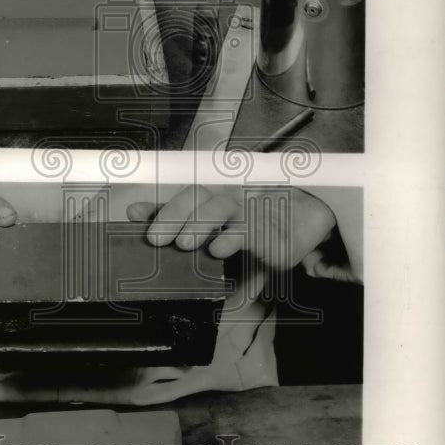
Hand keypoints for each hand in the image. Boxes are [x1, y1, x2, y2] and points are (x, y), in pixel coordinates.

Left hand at [127, 185, 347, 296]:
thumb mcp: (220, 232)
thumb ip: (183, 227)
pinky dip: (233, 237)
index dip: (158, 206)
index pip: (182, 197)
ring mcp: (251, 209)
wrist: (311, 218)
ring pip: (221, 206)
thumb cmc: (259, 223)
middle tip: (156, 238)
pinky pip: (250, 228)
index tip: (133, 215)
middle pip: (197, 196)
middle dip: (173, 216)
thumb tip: (140, 218)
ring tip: (184, 244)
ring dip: (199, 224)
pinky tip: (219, 248)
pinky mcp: (271, 228)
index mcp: (215, 197)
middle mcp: (230, 197)